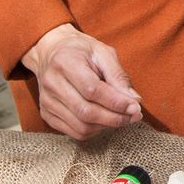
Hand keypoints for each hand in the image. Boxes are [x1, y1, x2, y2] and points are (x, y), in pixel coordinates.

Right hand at [22, 23, 143, 138]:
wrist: (51, 53)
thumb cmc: (81, 51)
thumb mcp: (103, 53)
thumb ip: (119, 76)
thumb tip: (134, 101)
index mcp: (65, 62)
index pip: (92, 90)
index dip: (116, 102)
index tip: (136, 108)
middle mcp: (52, 83)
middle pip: (86, 112)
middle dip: (115, 118)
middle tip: (134, 116)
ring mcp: (47, 101)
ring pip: (81, 126)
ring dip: (106, 126)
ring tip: (122, 117)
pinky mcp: (47, 114)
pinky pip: (74, 132)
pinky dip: (94, 131)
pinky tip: (105, 121)